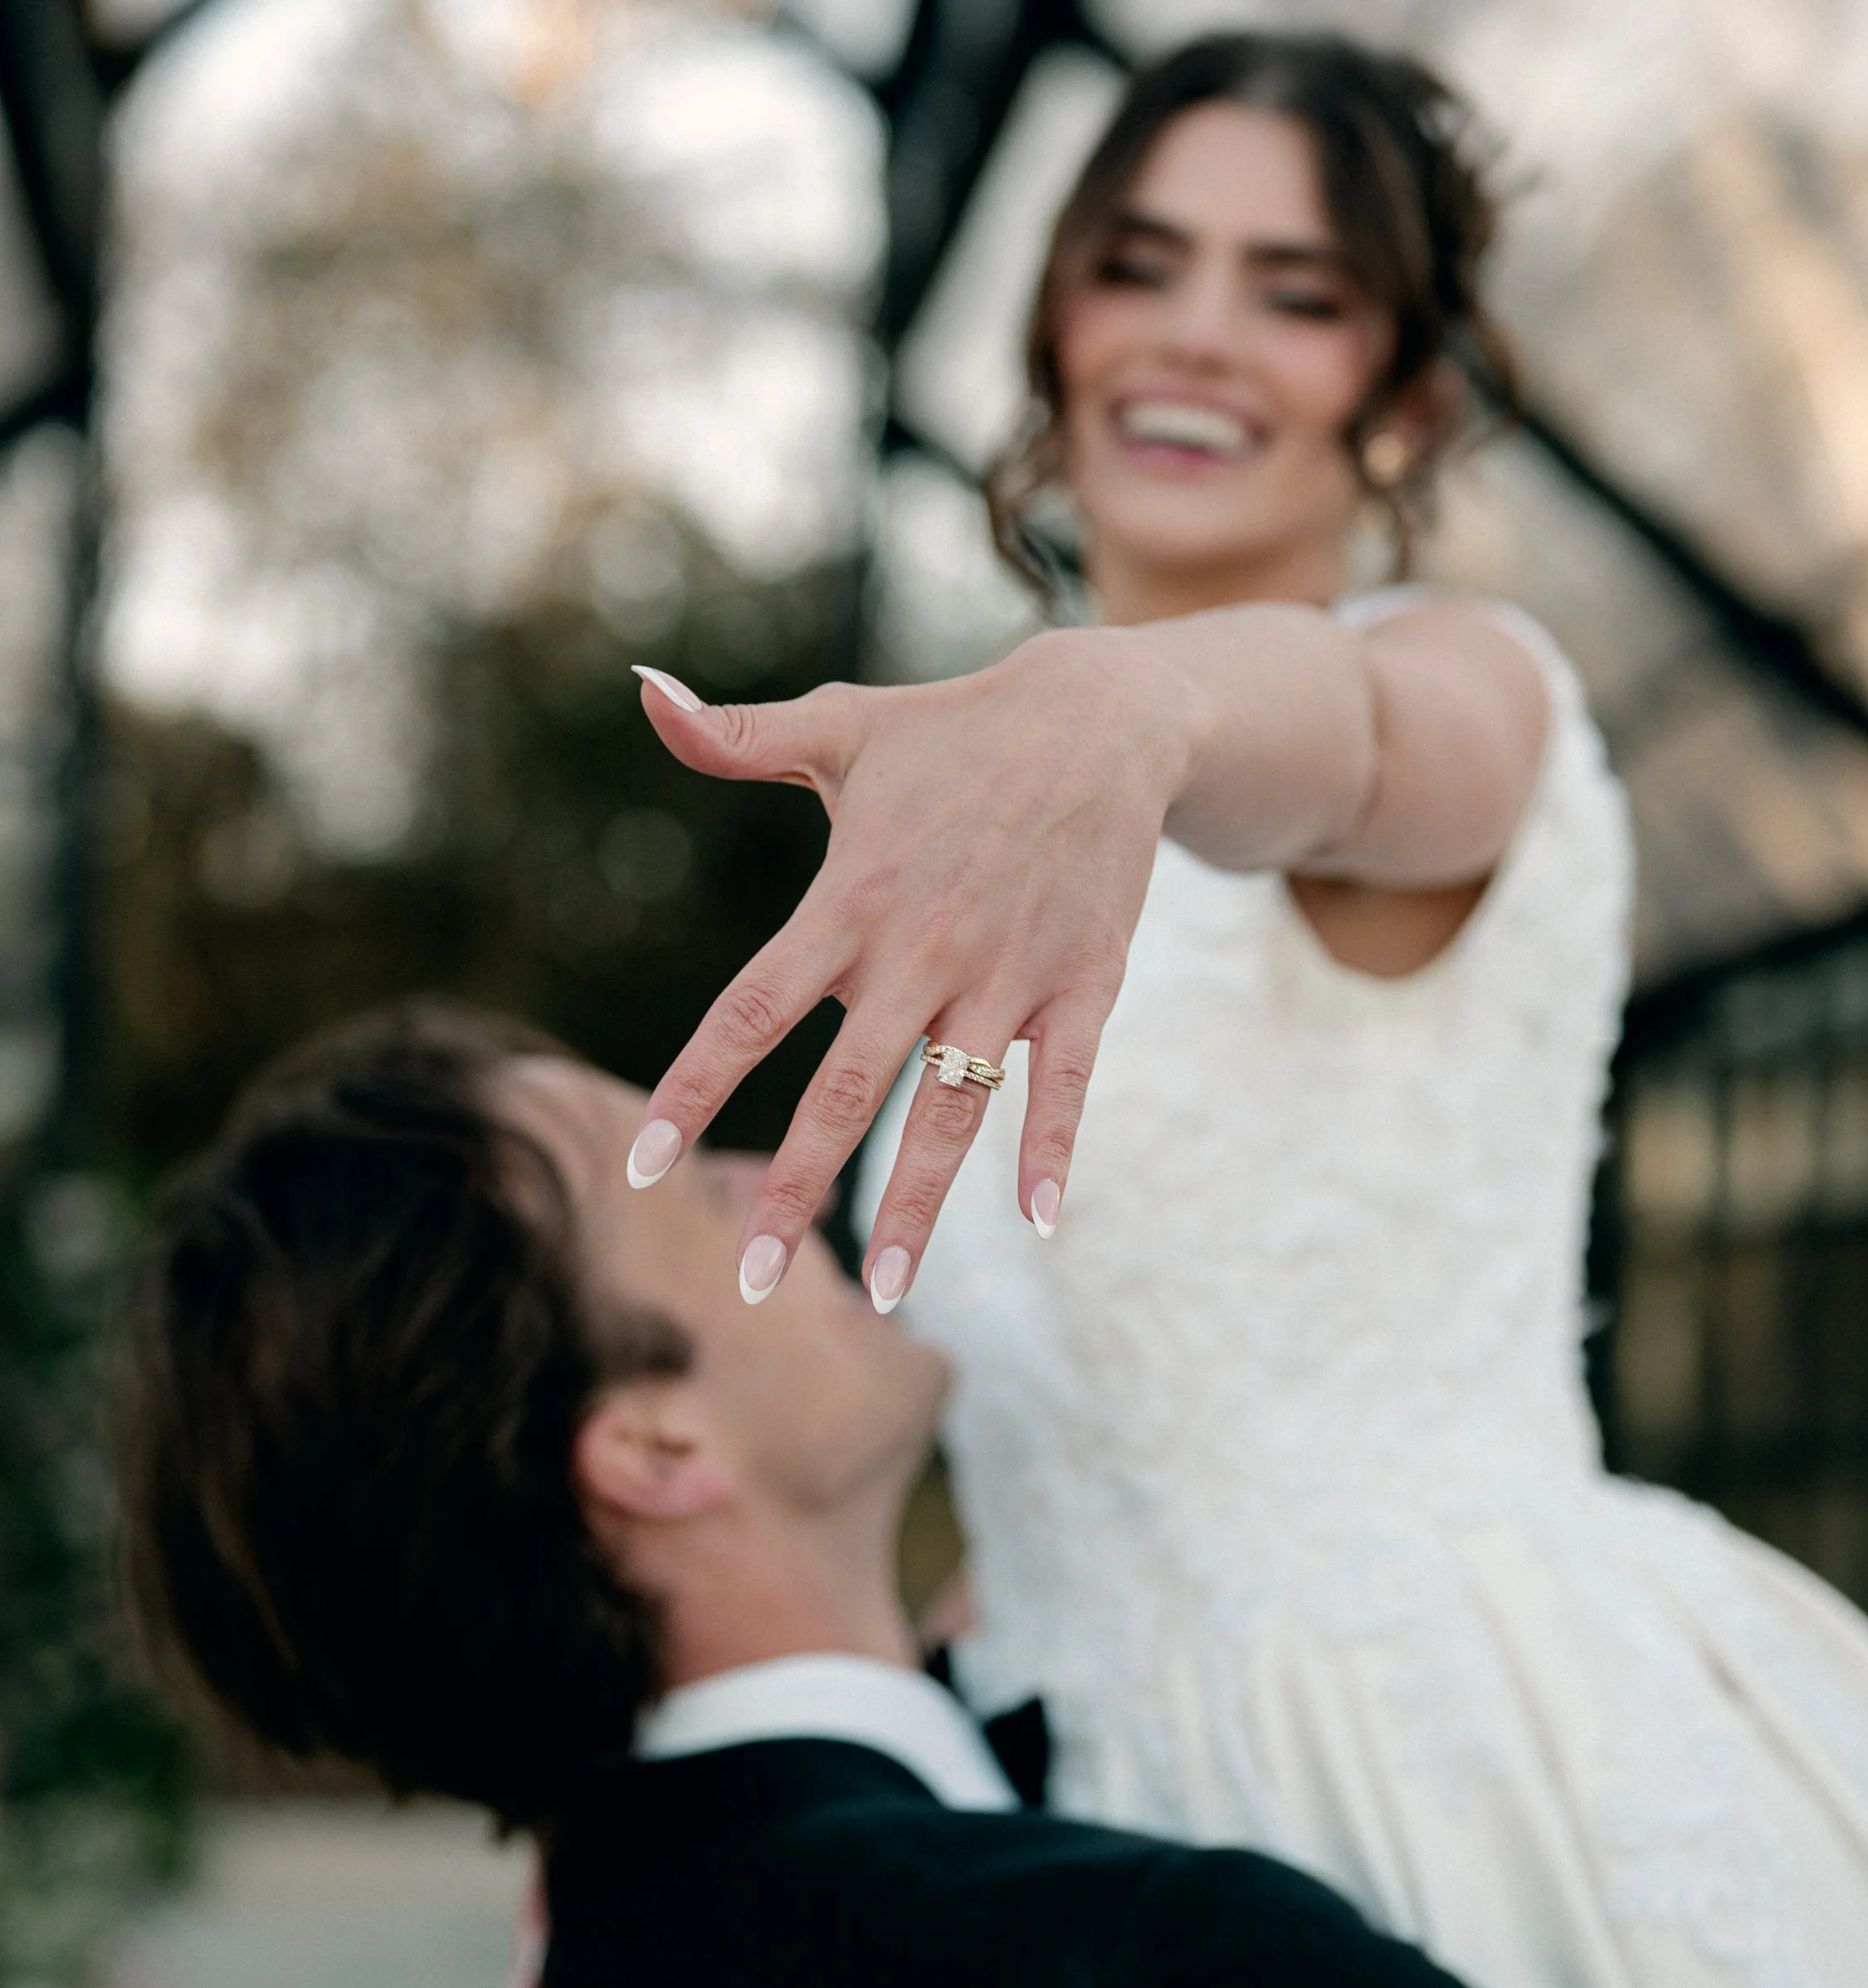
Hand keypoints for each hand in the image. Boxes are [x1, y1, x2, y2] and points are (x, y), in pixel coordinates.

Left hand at [626, 632, 1191, 1302]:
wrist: (1103, 715)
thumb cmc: (953, 728)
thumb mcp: (841, 724)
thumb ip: (736, 736)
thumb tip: (645, 694)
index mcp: (849, 899)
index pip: (749, 1010)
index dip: (692, 1089)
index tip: (644, 1164)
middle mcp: (922, 949)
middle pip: (846, 1091)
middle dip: (794, 1189)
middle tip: (751, 1281)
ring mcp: (1007, 975)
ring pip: (952, 1111)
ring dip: (916, 1205)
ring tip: (884, 1293)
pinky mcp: (1084, 986)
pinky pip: (1066, 1085)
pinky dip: (1052, 1149)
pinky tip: (1037, 1219)